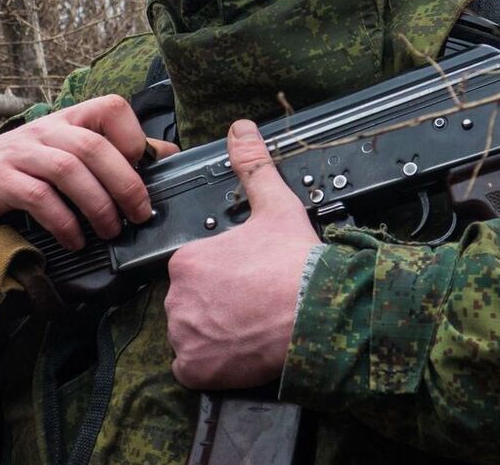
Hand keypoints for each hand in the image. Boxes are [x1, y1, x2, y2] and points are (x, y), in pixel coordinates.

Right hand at [0, 94, 178, 249]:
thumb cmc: (21, 174)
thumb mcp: (64, 155)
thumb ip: (108, 154)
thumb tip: (165, 155)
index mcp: (67, 120)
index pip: (111, 107)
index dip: (134, 137)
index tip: (144, 170)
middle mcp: (45, 130)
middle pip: (95, 146)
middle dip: (125, 184)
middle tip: (139, 215)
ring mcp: (20, 152)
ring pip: (70, 170)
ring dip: (97, 205)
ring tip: (110, 232)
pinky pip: (39, 197)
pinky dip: (64, 222)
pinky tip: (74, 240)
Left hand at [165, 119, 320, 389]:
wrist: (322, 314)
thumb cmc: (298, 264)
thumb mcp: (276, 207)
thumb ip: (253, 167)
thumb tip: (241, 129)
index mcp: (187, 260)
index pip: (193, 271)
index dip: (222, 277)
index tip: (247, 281)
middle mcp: (177, 297)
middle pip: (190, 303)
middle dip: (214, 306)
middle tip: (251, 305)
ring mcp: (185, 336)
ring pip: (191, 335)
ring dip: (212, 335)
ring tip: (249, 328)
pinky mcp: (196, 369)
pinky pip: (192, 369)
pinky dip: (211, 365)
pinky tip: (239, 352)